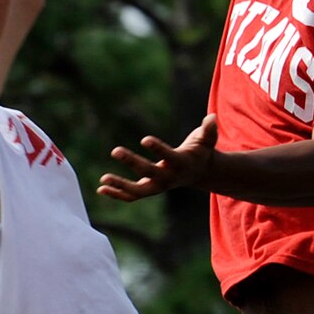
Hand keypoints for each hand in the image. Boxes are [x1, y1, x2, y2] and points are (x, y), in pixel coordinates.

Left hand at [96, 114, 218, 201]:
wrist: (200, 172)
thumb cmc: (201, 152)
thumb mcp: (207, 140)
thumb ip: (209, 130)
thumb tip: (212, 118)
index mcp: (181, 163)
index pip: (169, 156)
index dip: (158, 148)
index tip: (144, 139)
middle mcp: (169, 177)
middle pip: (149, 173)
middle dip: (132, 162)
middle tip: (115, 150)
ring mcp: (158, 186)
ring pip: (138, 191)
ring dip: (120, 186)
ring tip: (103, 179)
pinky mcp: (150, 189)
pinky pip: (132, 196)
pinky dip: (117, 194)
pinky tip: (101, 188)